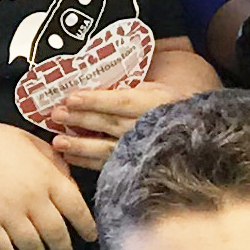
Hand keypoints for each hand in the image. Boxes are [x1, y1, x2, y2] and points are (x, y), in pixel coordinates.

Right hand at [0, 116, 98, 249]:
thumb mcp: (30, 142)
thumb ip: (53, 162)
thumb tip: (70, 181)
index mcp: (47, 176)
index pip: (77, 209)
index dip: (87, 227)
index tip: (89, 237)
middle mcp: (32, 198)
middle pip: (57, 234)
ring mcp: (8, 213)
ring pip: (33, 246)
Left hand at [25, 80, 194, 172]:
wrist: (192, 131)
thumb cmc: (165, 104)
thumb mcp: (152, 89)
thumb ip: (127, 88)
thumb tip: (90, 83)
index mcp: (155, 102)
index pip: (121, 101)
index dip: (96, 100)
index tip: (72, 97)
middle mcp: (149, 127)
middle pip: (110, 123)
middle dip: (81, 119)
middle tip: (57, 114)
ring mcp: (143, 149)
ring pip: (107, 148)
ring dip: (80, 146)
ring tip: (58, 142)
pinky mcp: (136, 166)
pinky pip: (108, 165)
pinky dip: (88, 162)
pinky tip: (70, 158)